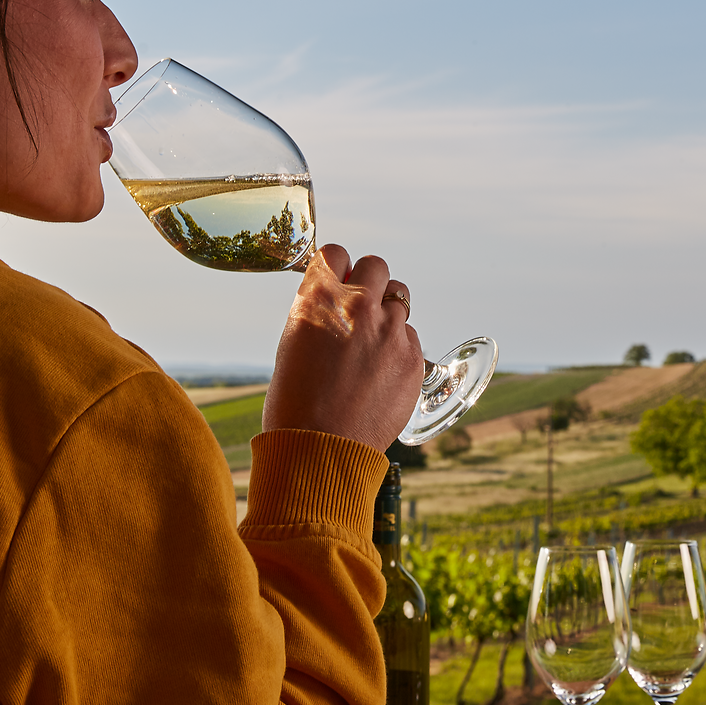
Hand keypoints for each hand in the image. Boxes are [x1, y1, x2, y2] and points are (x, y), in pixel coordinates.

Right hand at [262, 243, 421, 451]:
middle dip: (367, 282)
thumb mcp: (291, 345)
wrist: (321, 451)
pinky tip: (380, 373)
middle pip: (376, 265)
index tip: (336, 281)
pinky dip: (398, 347)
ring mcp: (391, 332)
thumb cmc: (295, 403)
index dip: (335, 269)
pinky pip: (411, 336)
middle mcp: (359, 307)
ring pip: (399, 298)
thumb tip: (333, 300)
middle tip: (358, 307)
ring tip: (371, 342)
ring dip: (386, 312)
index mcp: (320, 299)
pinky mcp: (414, 358)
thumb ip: (317, 313)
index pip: (336, 254)